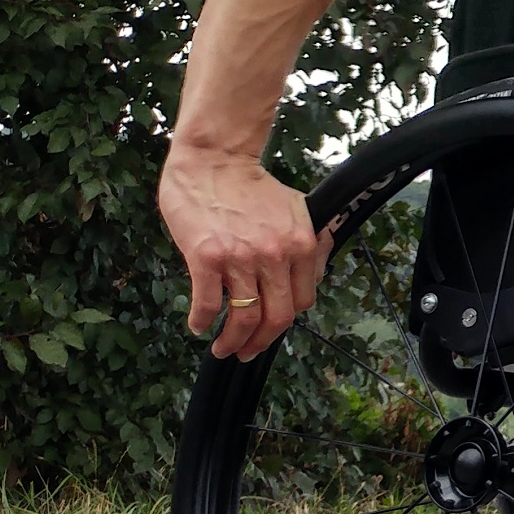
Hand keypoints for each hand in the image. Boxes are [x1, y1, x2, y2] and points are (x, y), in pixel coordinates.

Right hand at [158, 144, 329, 358]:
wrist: (214, 160)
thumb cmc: (251, 186)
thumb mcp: (296, 210)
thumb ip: (309, 243)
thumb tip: (315, 275)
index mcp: (302, 246)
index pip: (302, 301)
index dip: (285, 320)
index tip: (270, 328)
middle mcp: (276, 256)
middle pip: (277, 318)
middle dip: (260, 343)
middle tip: (246, 352)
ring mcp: (242, 259)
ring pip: (245, 318)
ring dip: (232, 342)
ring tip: (223, 349)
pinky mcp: (208, 258)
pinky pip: (208, 303)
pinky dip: (202, 322)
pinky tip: (198, 327)